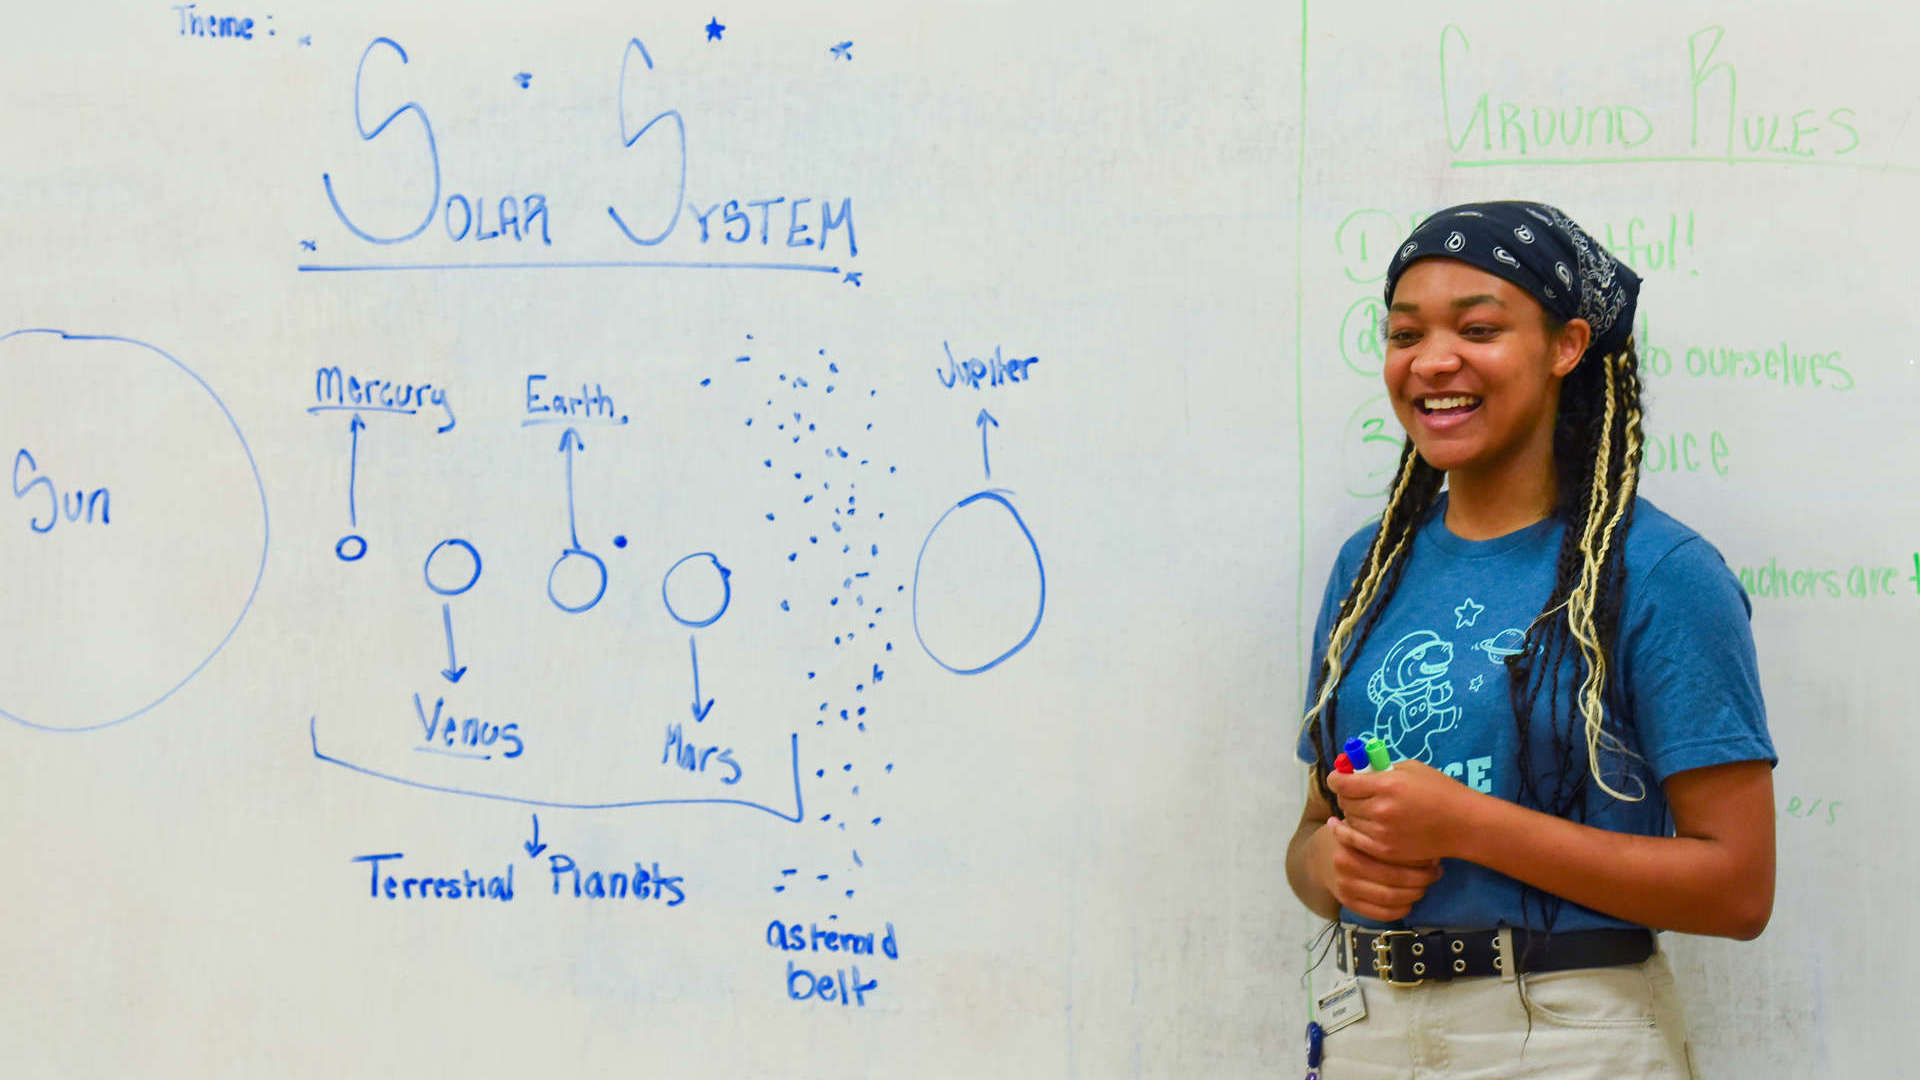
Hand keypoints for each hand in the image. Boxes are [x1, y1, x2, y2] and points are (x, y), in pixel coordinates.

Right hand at [1311, 818, 1442, 922]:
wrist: (1321, 856)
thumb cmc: (1353, 837)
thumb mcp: (1364, 824)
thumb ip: (1388, 830)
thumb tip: (1428, 843)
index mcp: (1351, 844)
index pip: (1393, 857)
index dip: (1418, 860)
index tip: (1434, 858)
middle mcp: (1345, 867)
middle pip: (1394, 880)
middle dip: (1422, 879)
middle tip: (1436, 873)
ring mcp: (1345, 888)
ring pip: (1390, 899)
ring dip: (1414, 895)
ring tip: (1426, 885)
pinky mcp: (1348, 904)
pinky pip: (1381, 913)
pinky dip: (1401, 910)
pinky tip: (1410, 901)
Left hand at [1327, 758, 1473, 865]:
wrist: (1463, 824)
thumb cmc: (1439, 790)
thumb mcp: (1410, 768)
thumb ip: (1381, 769)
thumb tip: (1357, 770)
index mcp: (1386, 784)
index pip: (1343, 783)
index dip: (1336, 779)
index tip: (1338, 778)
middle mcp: (1381, 809)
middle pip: (1344, 802)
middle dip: (1346, 795)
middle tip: (1353, 792)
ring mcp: (1382, 832)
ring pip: (1349, 821)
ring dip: (1352, 813)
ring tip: (1363, 808)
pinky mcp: (1385, 850)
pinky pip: (1355, 841)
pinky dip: (1349, 832)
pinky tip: (1347, 826)